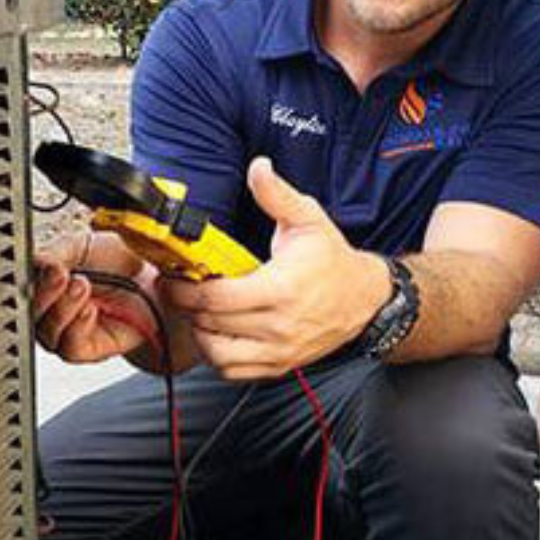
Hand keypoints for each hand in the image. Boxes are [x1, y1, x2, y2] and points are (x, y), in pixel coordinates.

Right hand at [33, 230, 148, 362]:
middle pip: (29, 312)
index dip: (30, 278)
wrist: (151, 278)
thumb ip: (56, 252)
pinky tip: (90, 310)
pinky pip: (69, 347)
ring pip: (46, 331)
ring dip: (63, 308)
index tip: (46, 264)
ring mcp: (67, 329)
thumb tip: (36, 262)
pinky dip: (77, 327)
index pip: (23, 286)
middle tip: (63, 275)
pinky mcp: (86, 348)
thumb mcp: (83, 245)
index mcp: (46, 282)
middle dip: (45, 292)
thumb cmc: (119, 261)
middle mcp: (53, 308)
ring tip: (82, 286)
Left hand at [159, 157, 391, 379]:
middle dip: (186, 307)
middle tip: (178, 289)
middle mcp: (279, 326)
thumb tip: (258, 168)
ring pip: (218, 355)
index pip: (216, 299)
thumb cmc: (333, 261)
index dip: (185, 290)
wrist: (365, 299)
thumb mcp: (308, 219)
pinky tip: (217, 332)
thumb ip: (277, 195)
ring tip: (197, 311)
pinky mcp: (279, 365)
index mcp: (280, 290)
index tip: (174, 278)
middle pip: (211, 325)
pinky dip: (218, 356)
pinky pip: (235, 371)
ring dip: (200, 333)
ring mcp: (279, 351)